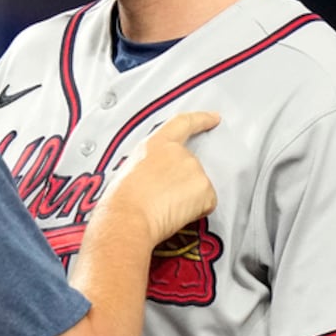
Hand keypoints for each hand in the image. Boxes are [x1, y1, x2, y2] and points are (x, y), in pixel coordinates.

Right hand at [100, 111, 218, 244]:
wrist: (128, 218)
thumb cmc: (121, 201)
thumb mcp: (130, 169)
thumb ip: (151, 164)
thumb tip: (157, 177)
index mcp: (155, 144)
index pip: (183, 123)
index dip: (201, 119)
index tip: (214, 118)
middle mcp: (178, 152)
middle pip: (190, 165)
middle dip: (182, 182)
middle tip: (163, 199)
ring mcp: (194, 169)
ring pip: (198, 186)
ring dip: (187, 198)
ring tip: (165, 207)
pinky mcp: (205, 189)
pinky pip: (207, 202)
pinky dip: (196, 210)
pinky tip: (177, 214)